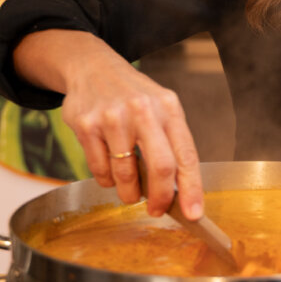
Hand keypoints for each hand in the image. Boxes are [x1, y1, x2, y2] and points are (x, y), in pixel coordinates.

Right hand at [14, 30, 204, 218]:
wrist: (92, 67)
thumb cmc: (133, 96)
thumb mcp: (161, 108)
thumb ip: (170, 144)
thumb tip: (179, 192)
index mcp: (169, 108)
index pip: (186, 155)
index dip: (192, 189)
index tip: (194, 214)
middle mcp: (143, 110)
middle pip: (160, 168)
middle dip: (161, 198)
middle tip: (157, 210)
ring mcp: (113, 117)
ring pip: (125, 174)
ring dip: (129, 192)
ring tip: (129, 188)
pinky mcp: (87, 125)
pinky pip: (99, 170)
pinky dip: (106, 180)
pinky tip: (109, 166)